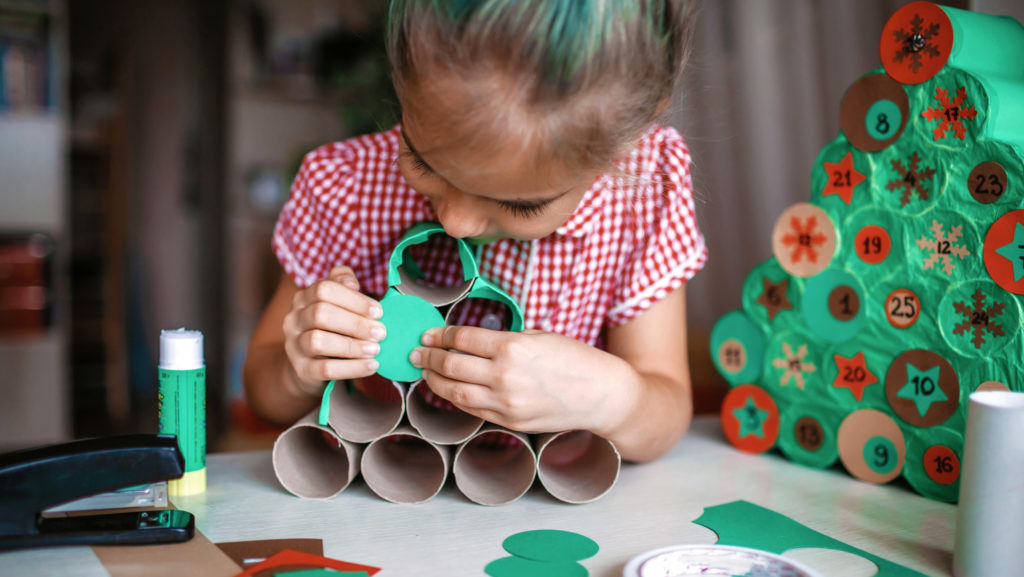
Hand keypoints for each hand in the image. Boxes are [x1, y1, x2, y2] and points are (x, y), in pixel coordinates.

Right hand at [282, 266, 385, 396]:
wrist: (308, 366)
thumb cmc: (330, 329)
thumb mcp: (336, 304)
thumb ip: (343, 285)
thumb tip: (351, 283)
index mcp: (303, 298)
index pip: (324, 289)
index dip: (354, 299)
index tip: (378, 312)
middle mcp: (294, 319)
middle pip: (320, 314)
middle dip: (356, 323)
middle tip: (381, 332)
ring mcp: (294, 346)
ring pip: (317, 341)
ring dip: (352, 346)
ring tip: (375, 349)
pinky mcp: (302, 370)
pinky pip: (325, 369)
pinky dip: (352, 368)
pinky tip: (371, 365)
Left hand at [410, 326, 632, 434]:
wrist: (602, 395)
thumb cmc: (575, 360)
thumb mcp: (539, 336)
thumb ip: (505, 339)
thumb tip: (473, 341)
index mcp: (512, 347)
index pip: (462, 338)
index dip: (441, 334)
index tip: (430, 333)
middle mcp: (504, 376)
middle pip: (450, 365)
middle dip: (428, 356)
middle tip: (417, 351)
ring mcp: (505, 403)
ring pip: (454, 391)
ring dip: (433, 380)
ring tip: (425, 371)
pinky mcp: (509, 421)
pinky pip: (472, 408)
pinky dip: (455, 397)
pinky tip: (448, 389)